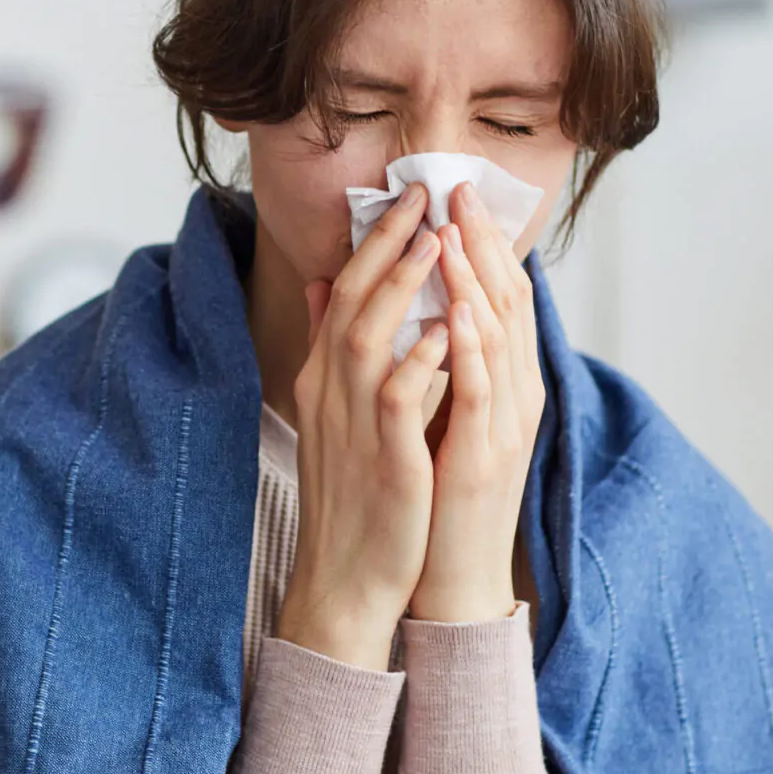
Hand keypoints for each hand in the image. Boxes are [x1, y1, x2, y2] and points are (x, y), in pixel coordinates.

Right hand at [278, 184, 452, 669]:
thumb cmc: (353, 492)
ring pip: (370, 338)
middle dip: (387, 246)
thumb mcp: (333, 410)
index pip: (346, 293)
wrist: (346, 577)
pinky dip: (420, 361)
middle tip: (422, 196)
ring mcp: (354, 424)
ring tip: (435, 243)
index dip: (376, 242)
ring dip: (403, 289)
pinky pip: (398, 399)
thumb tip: (328, 282)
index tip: (407, 198)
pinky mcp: (383, 459)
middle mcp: (332, 391)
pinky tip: (447, 331)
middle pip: (354, 301)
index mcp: (324, 377)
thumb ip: (333, 344)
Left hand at [409, 182, 545, 623]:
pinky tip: (454, 311)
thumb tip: (408, 304)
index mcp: (505, 383)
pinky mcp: (486, 458)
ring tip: (452, 232)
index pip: (500, 297)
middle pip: (509, 303)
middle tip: (459, 191)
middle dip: (482, 244)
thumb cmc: (440, 495)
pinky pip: (480, 392)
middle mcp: (516, 396)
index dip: (481, 243)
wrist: (450, 575)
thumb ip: (429, 359)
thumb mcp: (437, 414)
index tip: (456, 195)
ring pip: (498, 339)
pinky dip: (469, 348)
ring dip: (475, 282)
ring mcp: (506, 426)